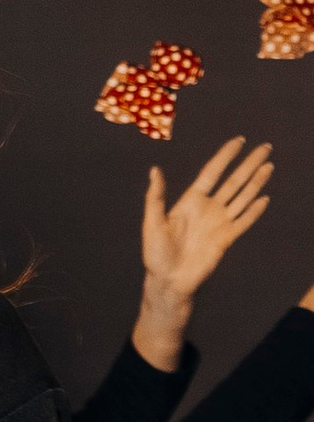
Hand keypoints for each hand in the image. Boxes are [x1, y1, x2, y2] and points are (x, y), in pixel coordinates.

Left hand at [133, 136, 271, 364]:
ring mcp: (219, 222)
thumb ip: (156, 196)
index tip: (239, 141)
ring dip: (257, 182)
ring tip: (269, 166)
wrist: (168, 280)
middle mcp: (208, 208)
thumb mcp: (152, 221)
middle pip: (234, 180)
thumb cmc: (156, 253)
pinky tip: (265, 198)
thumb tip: (155, 170)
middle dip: (249, 163)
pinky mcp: (227, 239)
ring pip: (243, 197)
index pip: (212, 172)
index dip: (225, 156)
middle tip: (265, 147)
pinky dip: (255, 211)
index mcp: (191, 200)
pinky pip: (244, 221)